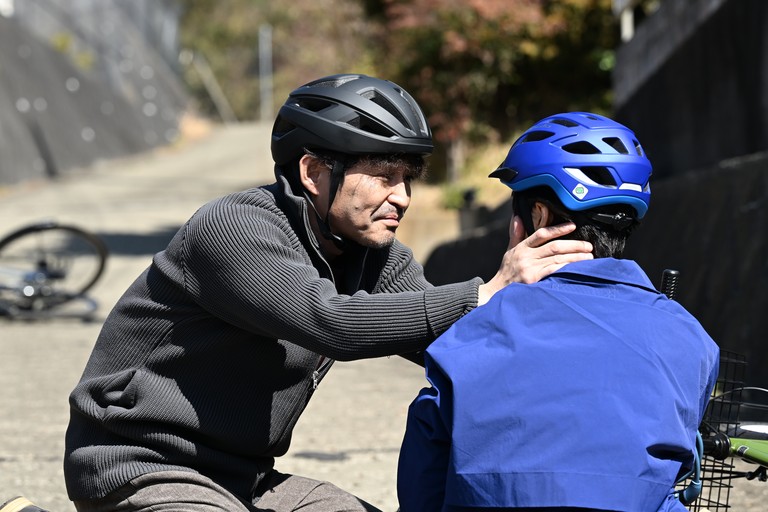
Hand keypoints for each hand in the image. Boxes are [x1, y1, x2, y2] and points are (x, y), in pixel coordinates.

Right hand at [477, 216, 592, 304]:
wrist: (496, 293)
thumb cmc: (506, 272)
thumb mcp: (509, 252)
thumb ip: (516, 235)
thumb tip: (517, 217)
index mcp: (521, 248)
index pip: (542, 234)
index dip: (558, 229)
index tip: (573, 226)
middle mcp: (525, 256)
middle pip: (554, 247)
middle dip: (574, 245)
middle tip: (588, 246)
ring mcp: (529, 268)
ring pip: (557, 259)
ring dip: (575, 258)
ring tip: (589, 257)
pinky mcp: (532, 280)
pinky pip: (553, 271)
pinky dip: (566, 269)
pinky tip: (577, 269)